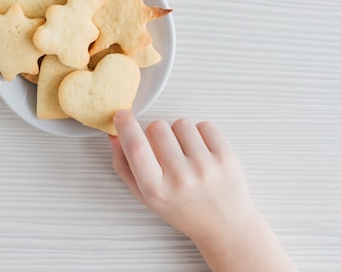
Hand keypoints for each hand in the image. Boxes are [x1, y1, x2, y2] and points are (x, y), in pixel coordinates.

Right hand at [109, 110, 257, 241]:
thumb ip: (125, 166)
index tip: (122, 116)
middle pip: (157, 128)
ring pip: (180, 123)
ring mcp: (206, 167)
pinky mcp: (226, 157)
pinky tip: (201, 152)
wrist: (224, 225)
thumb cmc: (182, 209)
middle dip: (155, 133)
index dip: (125, 126)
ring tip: (185, 154)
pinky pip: (205, 125)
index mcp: (157, 190)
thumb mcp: (145, 196)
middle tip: (164, 150)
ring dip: (179, 133)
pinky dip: (200, 134)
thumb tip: (114, 134)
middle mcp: (181, 178)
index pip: (136, 147)